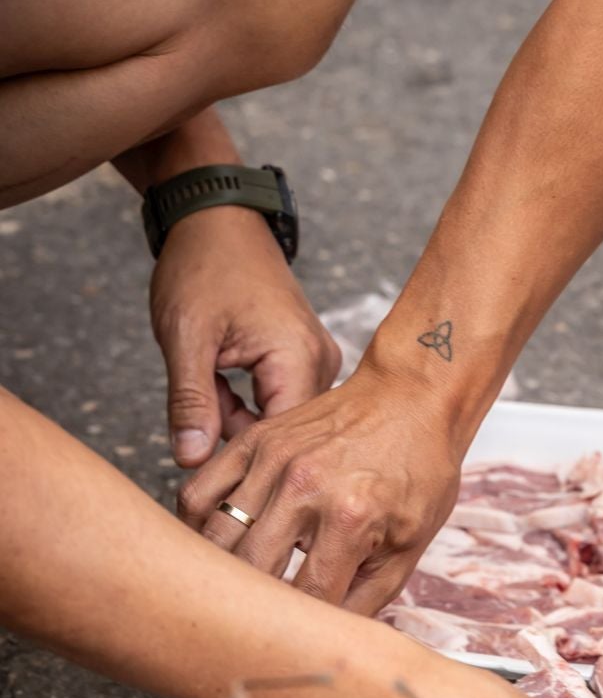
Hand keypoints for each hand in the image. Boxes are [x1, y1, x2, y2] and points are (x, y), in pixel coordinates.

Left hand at [151, 204, 340, 462]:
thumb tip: (192, 463)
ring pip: (278, 422)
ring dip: (237, 418)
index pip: (285, 445)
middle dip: (235, 435)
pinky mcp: (306, 360)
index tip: (210, 479)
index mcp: (299, 357)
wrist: (216, 218)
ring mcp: (317, 362)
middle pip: (285, 438)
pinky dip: (245, 402)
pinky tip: (221, 378)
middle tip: (198, 409)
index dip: (246, 469)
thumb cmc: (203, 265)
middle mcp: (322, 363)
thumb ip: (192, 405)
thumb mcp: (186, 338)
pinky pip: (279, 403)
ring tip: (209, 380)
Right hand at [175, 342, 458, 615]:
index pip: (308, 598)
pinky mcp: (252, 442)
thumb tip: (331, 640)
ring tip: (230, 595)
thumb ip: (368, 598)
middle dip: (253, 608)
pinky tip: (212, 549)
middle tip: (253, 629)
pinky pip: (199, 492)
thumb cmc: (419, 470)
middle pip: (251, 572)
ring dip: (219, 572)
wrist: (411, 399)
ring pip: (215, 537)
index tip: (294, 646)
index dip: (301, 631)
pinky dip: (196, 527)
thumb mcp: (411, 544)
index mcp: (349, 518)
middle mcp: (302, 488)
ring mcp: (271, 462)